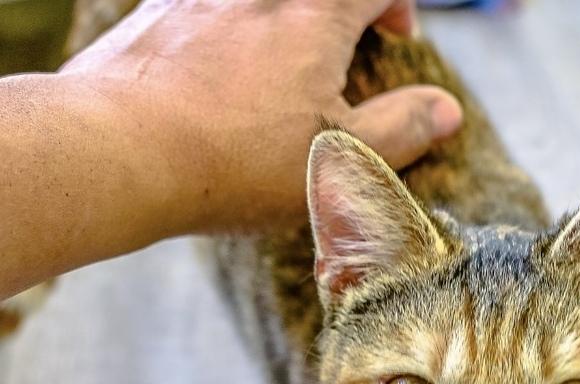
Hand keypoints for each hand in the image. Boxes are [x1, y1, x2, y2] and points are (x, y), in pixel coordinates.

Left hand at [60, 0, 463, 230]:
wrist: (119, 150)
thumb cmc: (237, 158)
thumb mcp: (342, 158)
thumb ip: (402, 129)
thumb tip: (447, 109)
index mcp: (314, 14)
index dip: (396, 4)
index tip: (396, 38)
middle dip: (339, 14)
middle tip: (342, 50)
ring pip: (260, 2)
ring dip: (283, 21)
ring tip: (280, 69)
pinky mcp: (152, 11)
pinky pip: (207, 5)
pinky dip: (230, 26)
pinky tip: (219, 78)